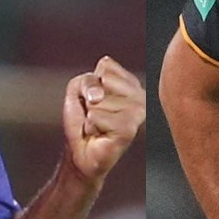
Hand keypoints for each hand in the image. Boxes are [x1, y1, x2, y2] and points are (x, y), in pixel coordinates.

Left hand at [62, 56, 144, 181]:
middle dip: (90, 98)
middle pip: (103, 80)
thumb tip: (98, 95)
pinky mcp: (129, 129)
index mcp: (130, 83)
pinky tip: (100, 134)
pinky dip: (91, 126)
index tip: (92, 99)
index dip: (90, 82)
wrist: (81, 152)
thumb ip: (87, 80)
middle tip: (95, 115)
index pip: (106, 66)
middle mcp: (139, 96)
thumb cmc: (82, 121)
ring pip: (99, 99)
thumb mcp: (79, 89)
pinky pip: (97, 116)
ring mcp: (138, 113)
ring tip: (98, 126)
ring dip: (90, 115)